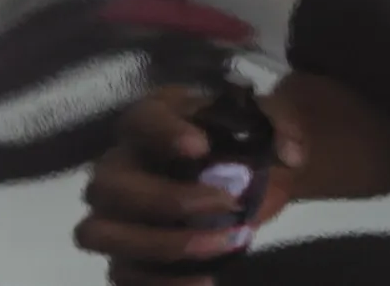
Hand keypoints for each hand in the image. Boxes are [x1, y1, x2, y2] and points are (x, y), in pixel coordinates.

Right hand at [75, 85, 305, 285]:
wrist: (245, 176)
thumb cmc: (240, 142)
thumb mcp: (263, 124)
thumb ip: (281, 127)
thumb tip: (291, 154)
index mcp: (149, 121)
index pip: (139, 120)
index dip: (162, 133)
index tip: (201, 146)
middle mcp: (117, 164)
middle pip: (108, 184)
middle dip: (167, 199)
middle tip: (226, 202)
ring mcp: (113, 214)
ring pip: (98, 233)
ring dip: (161, 245)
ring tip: (222, 245)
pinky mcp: (124, 255)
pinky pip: (122, 276)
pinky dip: (161, 283)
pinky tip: (207, 282)